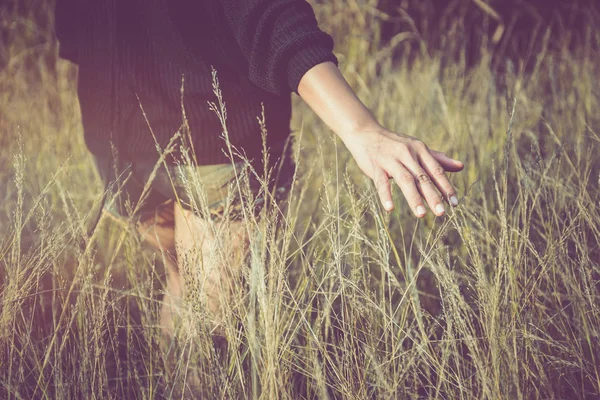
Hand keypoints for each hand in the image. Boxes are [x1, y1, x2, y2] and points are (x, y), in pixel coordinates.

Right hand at [342, 127, 463, 217]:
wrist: (366, 133)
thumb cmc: (394, 144)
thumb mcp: (417, 148)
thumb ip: (437, 159)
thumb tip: (461, 166)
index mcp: (420, 150)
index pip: (436, 170)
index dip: (446, 187)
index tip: (455, 203)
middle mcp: (407, 154)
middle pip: (423, 177)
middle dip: (433, 196)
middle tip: (442, 213)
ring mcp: (391, 160)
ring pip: (405, 180)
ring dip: (414, 198)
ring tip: (421, 215)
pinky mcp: (376, 166)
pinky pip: (381, 183)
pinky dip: (386, 195)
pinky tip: (390, 209)